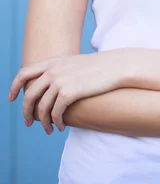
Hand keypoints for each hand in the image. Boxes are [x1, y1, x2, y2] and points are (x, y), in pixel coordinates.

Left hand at [8, 49, 130, 133]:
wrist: (115, 66)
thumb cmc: (98, 67)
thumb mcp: (74, 64)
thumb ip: (59, 70)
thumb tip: (49, 86)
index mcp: (52, 62)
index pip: (24, 73)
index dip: (14, 87)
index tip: (11, 99)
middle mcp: (52, 70)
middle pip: (29, 95)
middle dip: (27, 112)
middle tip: (29, 123)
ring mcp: (60, 81)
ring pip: (42, 108)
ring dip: (44, 123)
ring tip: (49, 130)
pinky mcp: (69, 92)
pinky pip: (55, 113)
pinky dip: (56, 122)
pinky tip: (61, 126)